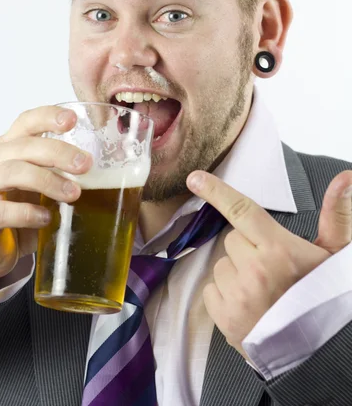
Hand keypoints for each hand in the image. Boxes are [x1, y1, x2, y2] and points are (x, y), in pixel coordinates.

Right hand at [0, 106, 91, 292]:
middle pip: (24, 145)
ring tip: (73, 194)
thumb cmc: (19, 211)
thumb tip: (109, 169)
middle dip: (59, 152)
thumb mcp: (41, 187)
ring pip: (13, 172)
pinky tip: (47, 218)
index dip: (48, 116)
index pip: (26, 122)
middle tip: (86, 165)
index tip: (73, 119)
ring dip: (48, 181)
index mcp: (7, 148)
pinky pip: (3, 210)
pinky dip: (28, 213)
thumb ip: (62, 173)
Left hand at [186, 169, 351, 359]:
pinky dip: (225, 296)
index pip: (242, 210)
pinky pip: (211, 291)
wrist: (322, 353)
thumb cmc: (325, 298)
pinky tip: (249, 306)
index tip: (195, 178)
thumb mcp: (335, 255)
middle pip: (232, 240)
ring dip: (236, 274)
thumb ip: (336, 214)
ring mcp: (238, 295)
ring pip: (221, 265)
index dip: (216, 191)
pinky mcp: (225, 318)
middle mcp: (256, 270)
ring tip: (263, 292)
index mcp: (280, 249)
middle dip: (247, 249)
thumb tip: (346, 177)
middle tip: (272, 269)